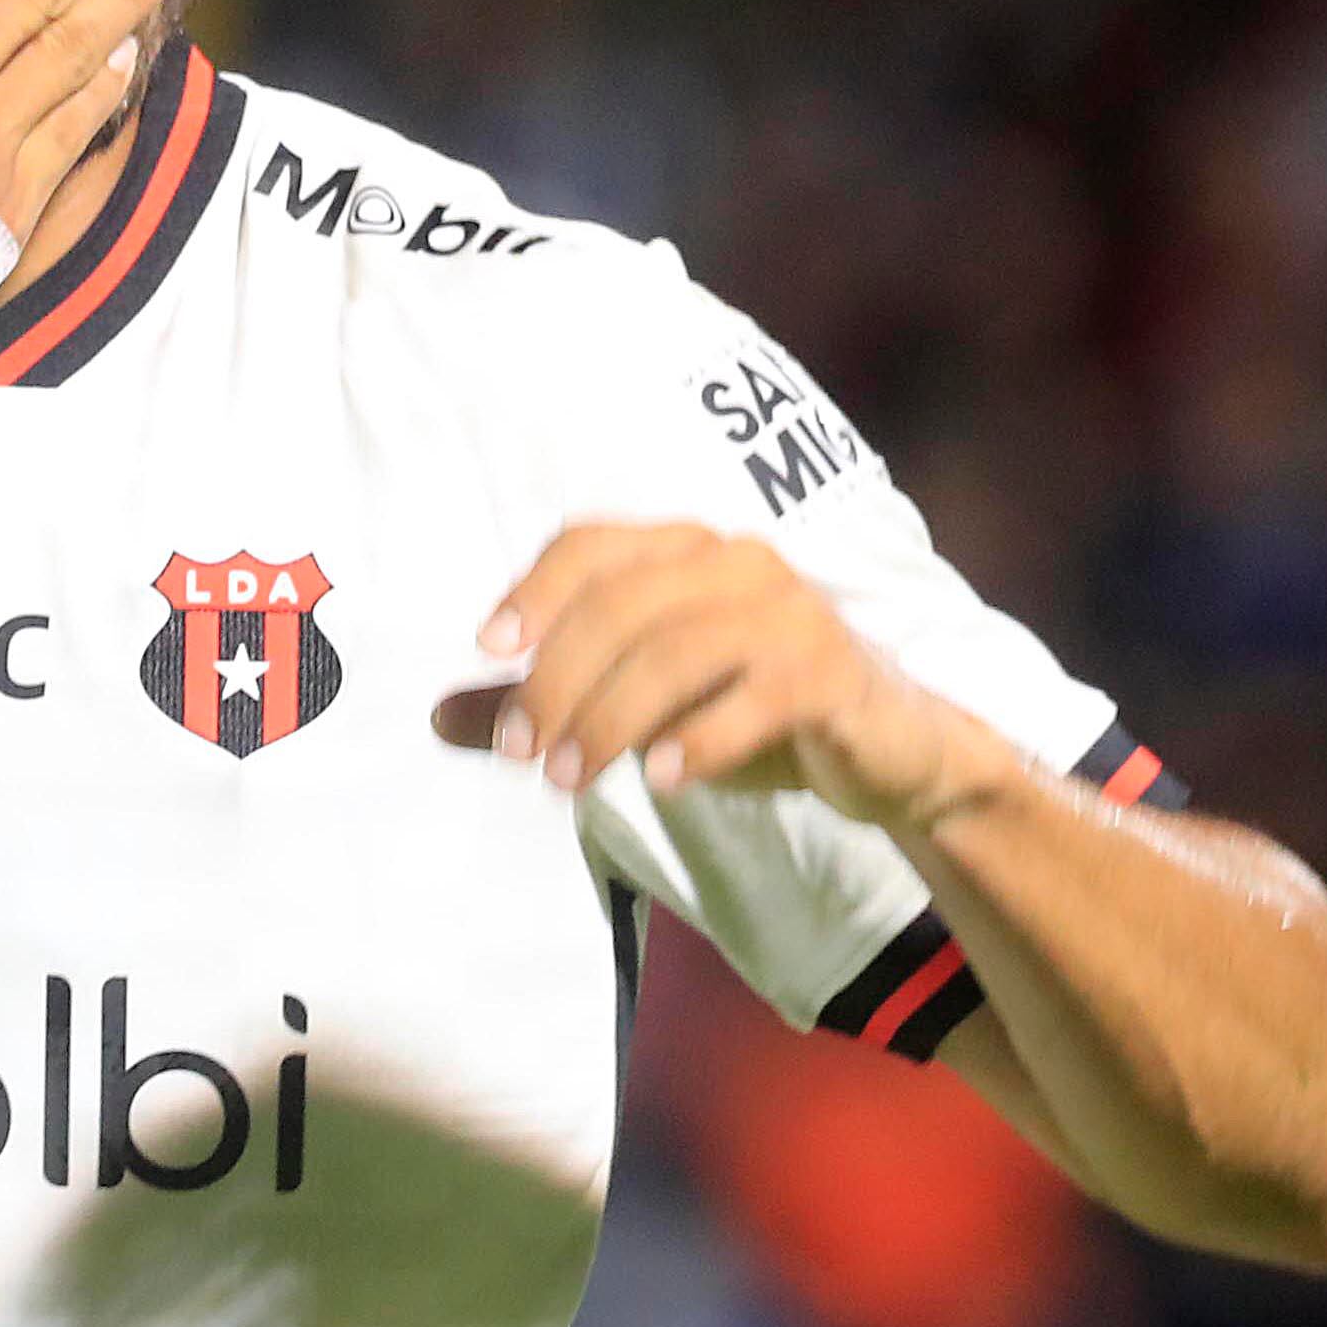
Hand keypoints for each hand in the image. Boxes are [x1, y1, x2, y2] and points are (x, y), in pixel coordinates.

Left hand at [458, 522, 1011, 834]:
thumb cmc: (750, 713)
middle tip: (524, 753)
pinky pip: (755, 697)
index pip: (590, 546)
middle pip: (621, 605)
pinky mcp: (830, 671)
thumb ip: (547, 704)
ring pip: (677, 650)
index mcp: (683, 552)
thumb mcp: (639, 708)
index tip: (489, 653)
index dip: (535, 592)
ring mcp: (789, 612)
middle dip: (558, 681)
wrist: (889, 750)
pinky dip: (701, 738)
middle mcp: (735, 563)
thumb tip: (437, 717)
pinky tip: (665, 779)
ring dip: (611, 718)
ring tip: (571, 778)